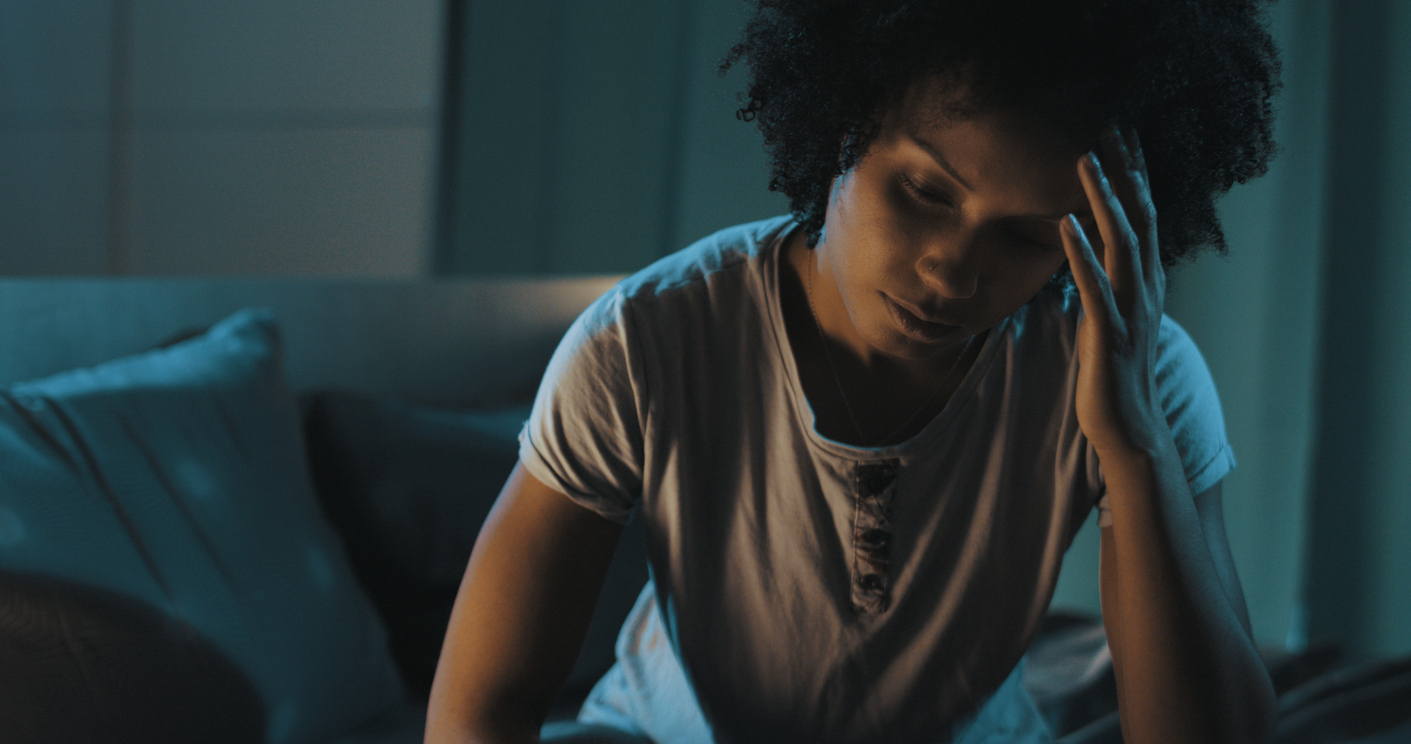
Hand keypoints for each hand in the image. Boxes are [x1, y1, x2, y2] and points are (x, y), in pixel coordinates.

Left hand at [1060, 127, 1167, 456]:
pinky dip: (1081, 252)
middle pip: (1139, 216)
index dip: (1135, 174)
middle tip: (1108, 126)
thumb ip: (1107, 281)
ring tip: (1085, 160)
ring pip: (1121, 243)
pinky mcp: (1109, 334)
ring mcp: (1130, 310)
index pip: (1144, 215)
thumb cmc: (1115, 372)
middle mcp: (1145, 287)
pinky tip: (1064, 224)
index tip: (1123, 133)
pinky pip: (1095, 286)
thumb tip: (1089, 250)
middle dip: (1124, 171)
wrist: (1132, 427)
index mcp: (1145, 281)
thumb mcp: (1113, 316)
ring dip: (1103, 199)